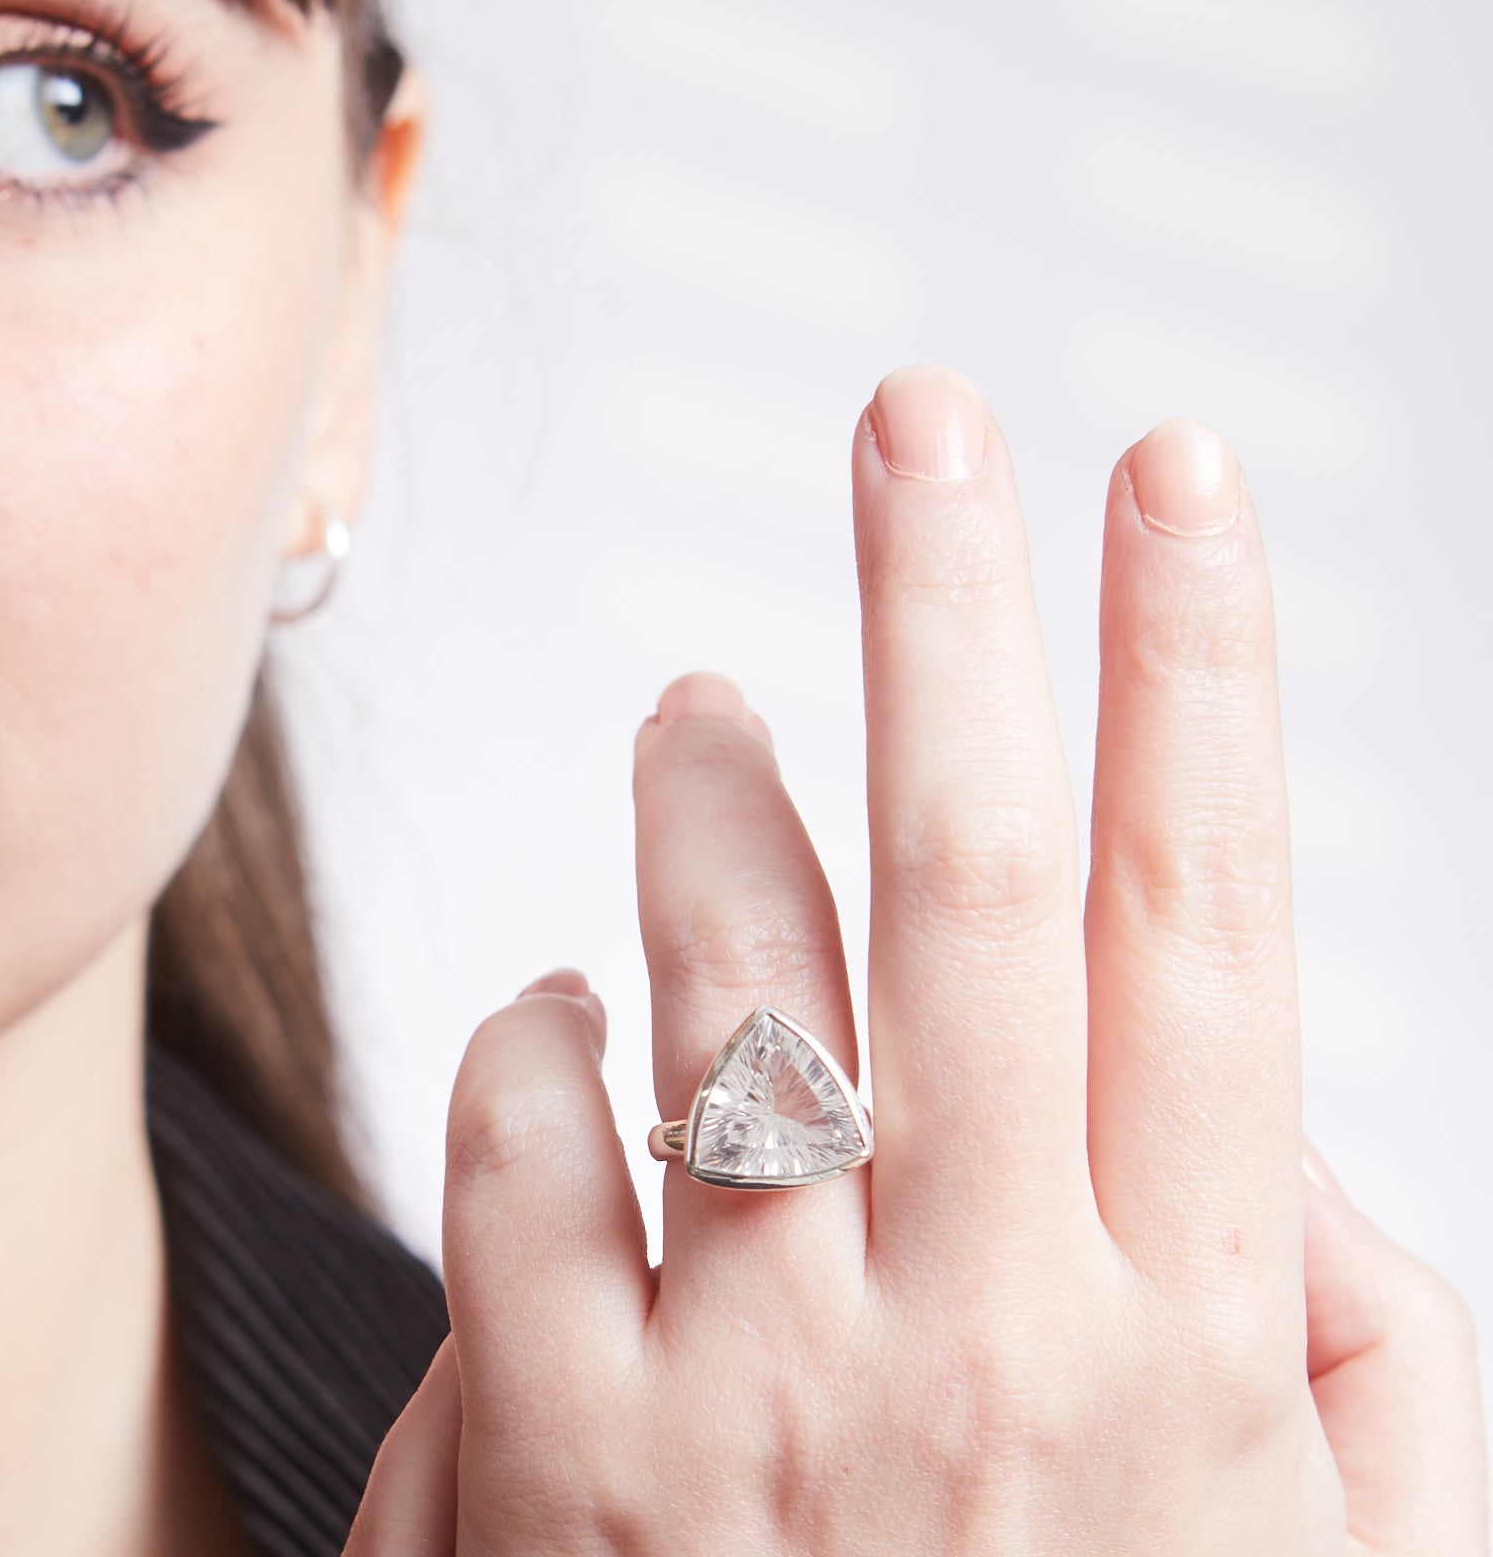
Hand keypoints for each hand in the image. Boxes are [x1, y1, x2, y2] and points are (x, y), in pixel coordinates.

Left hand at [348, 366, 1486, 1554]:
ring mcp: (756, 1399)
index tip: (1179, 473)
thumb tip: (1275, 1121)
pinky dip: (529, 1037)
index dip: (1198, 674)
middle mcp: (978, 1334)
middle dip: (954, 614)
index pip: (1203, 920)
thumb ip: (1343, 1348)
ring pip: (724, 977)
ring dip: (711, 797)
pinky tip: (559, 1020)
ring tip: (703, 704)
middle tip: (927, 412)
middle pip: (969, 883)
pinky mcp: (555, 1456)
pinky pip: (522, 1146)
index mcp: (1184, 1339)